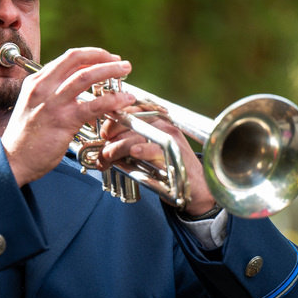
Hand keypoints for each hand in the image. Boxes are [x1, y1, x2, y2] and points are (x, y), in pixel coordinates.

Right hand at [2, 48, 135, 186]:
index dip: (91, 55)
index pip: (67, 59)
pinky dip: (112, 100)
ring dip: (110, 71)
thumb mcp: (33, 106)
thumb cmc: (25, 139)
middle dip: (103, 57)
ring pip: (86, 77)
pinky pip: (93, 105)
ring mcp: (52, 103)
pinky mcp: (63, 120)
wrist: (13, 160)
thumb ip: (51, 94)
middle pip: (77, 60)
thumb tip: (74, 88)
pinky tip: (123, 100)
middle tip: (120, 63)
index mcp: (36, 82)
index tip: (106, 58)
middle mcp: (42, 87)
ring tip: (126, 73)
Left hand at [97, 106, 218, 215]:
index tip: (104, 133)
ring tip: (108, 157)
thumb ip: (129, 144)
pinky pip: (155, 149)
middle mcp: (163, 125)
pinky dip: (143, 150)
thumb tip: (104, 145)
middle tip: (103, 149)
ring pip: (138, 135)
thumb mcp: (147, 152)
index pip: (132, 110)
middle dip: (112, 135)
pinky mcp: (175, 153)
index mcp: (156, 120)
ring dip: (119, 147)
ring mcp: (170, 138)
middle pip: (131, 121)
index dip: (114, 119)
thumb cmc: (167, 169)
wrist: (194, 187)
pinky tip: (134, 152)